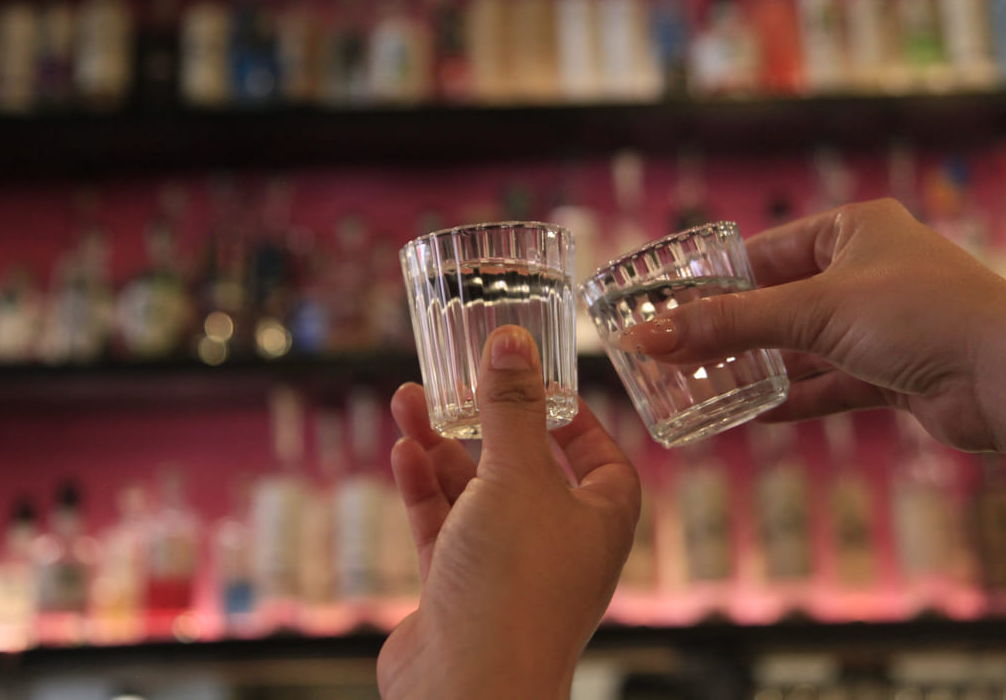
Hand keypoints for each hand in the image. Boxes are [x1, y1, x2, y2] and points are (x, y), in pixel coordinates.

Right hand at [377, 325, 640, 699]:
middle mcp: (558, 544)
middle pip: (525, 466)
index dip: (577, 419)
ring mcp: (507, 569)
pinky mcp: (459, 591)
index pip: (602, 457)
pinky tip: (402, 452)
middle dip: (487, 421)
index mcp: (599, 520)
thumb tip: (512, 341)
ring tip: (407, 400)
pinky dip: (423, 490)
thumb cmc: (515, 584)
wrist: (468, 690)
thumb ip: (511, 408)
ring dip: (442, 447)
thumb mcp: (516, 477)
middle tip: (456, 378)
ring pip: (474, 493)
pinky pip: (442, 527)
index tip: (542, 384)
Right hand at [617, 198, 1005, 473]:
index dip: (716, 281)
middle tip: (676, 350)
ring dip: (761, 367)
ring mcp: (883, 323)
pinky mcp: (896, 371)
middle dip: (733, 329)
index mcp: (853, 230)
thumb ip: (728, 326)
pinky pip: (832, 383)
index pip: (766, 250)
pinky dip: (798, 398)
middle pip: (781, 300)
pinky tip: (757, 414)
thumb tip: (647, 338)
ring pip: (805, 346)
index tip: (669, 306)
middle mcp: (869, 271)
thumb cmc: (920, 316)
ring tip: (704, 384)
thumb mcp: (812, 311)